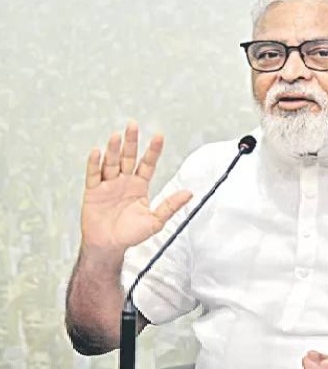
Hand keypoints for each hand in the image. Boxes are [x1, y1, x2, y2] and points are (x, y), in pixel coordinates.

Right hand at [80, 121, 192, 252]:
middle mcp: (124, 181)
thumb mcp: (155, 220)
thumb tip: (189, 193)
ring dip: (113, 149)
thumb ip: (170, 206)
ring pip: (111, 163)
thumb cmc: (131, 235)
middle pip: (128, 157)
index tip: (159, 136)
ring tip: (117, 135)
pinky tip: (97, 152)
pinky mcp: (93, 192)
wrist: (109, 247)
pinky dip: (94, 164)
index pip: (147, 163)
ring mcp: (108, 185)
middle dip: (131, 141)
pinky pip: (93, 175)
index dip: (153, 150)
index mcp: (139, 186)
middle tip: (133, 125)